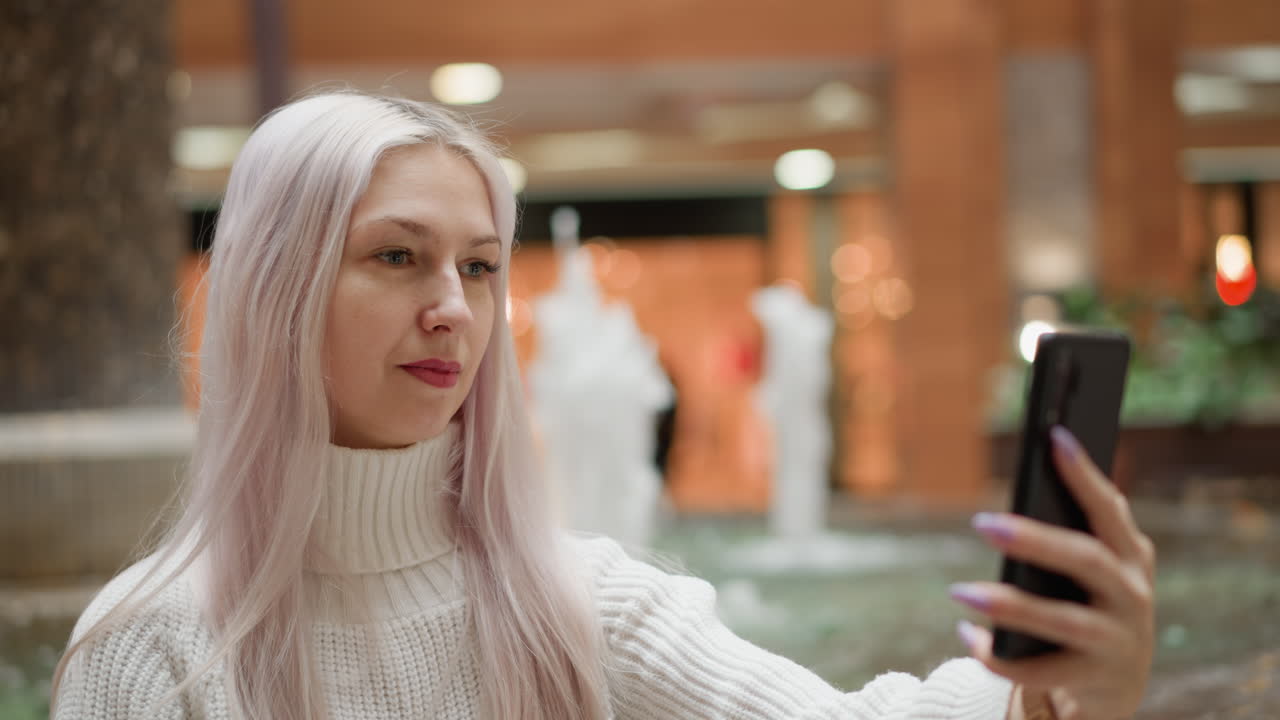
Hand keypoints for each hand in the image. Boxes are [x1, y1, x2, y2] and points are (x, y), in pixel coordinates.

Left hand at [949, 426, 1155, 718]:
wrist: (1115, 686)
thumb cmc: (1090, 604)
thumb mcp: (1093, 569)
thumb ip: (1070, 532)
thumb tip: (1023, 491)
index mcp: (1132, 555)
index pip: (1109, 509)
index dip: (1085, 475)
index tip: (1055, 436)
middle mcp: (1133, 595)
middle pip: (1088, 561)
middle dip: (1036, 541)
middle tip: (982, 523)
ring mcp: (1118, 641)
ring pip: (1066, 622)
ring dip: (1012, 606)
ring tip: (961, 591)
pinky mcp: (1096, 681)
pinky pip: (1043, 672)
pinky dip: (1001, 657)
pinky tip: (968, 637)